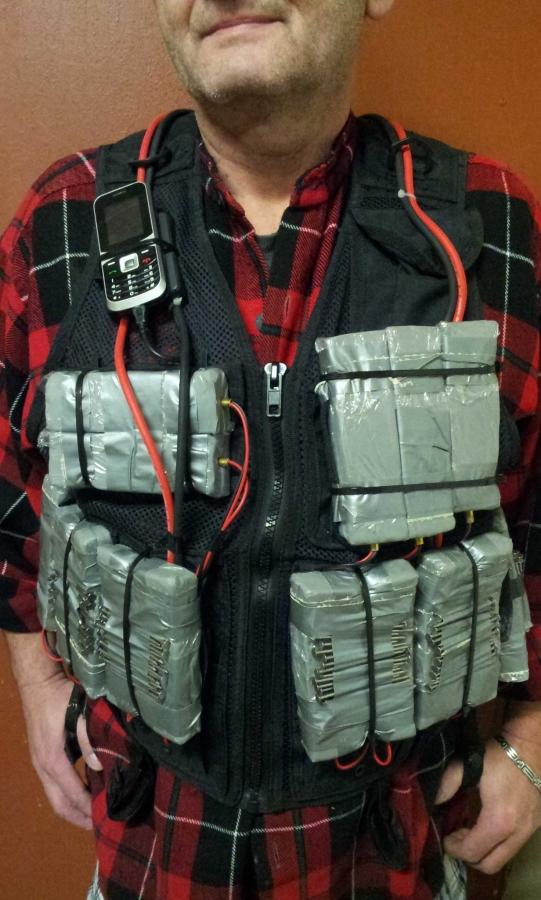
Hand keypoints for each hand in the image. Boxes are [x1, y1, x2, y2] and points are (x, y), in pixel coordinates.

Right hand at [19, 670, 102, 829]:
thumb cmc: (60, 697)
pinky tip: (84, 792)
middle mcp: (43, 767)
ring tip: (93, 813)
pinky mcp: (41, 757)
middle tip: (99, 826)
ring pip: (55, 797)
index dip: (88, 809)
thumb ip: (88, 739)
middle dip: (78, 818)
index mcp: (53, 759)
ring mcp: (39, 763)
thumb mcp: (79, 714)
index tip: (105, 818)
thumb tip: (100, 766)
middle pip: (59, 804)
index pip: (72, 794)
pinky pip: (54, 785)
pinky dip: (68, 795)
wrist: (38, 684)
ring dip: (73, 809)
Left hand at [435, 737, 540, 873]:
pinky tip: (487, 825)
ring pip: (503, 859)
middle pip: (489, 865)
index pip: (473, 852)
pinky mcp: (535, 826)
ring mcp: (529, 831)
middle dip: (469, 857)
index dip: (454, 848)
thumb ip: (447, 784)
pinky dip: (497, 844)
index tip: (445, 837)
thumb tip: (431, 801)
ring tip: (470, 832)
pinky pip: (513, 847)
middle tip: (457, 838)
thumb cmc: (499, 756)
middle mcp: (517, 832)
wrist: (531, 746)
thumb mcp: (468, 765)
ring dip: (484, 851)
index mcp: (499, 820)